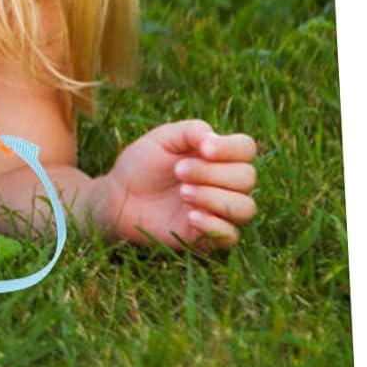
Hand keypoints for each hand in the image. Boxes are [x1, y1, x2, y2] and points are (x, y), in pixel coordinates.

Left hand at [104, 120, 258, 249]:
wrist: (119, 196)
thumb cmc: (142, 164)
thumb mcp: (162, 138)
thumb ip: (191, 131)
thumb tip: (216, 138)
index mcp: (218, 156)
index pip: (246, 148)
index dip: (232, 148)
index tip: (204, 150)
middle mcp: (226, 183)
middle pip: (247, 177)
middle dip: (212, 173)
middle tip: (179, 171)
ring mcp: (219, 210)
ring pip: (245, 207)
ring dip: (214, 198)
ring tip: (183, 192)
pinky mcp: (209, 236)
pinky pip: (231, 235)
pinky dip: (214, 225)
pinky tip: (190, 216)